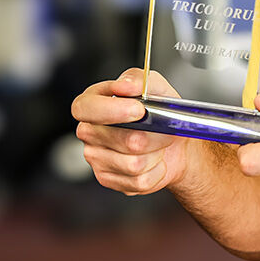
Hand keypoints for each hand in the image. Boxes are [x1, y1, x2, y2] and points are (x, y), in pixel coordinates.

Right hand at [72, 67, 210, 195]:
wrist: (175, 144)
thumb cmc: (160, 113)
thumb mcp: (156, 87)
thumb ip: (139, 79)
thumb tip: (125, 85)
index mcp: (93, 103)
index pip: (85, 108)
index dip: (111, 110)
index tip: (139, 110)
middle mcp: (90, 131)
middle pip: (120, 139)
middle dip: (151, 134)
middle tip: (161, 128)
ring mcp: (96, 158)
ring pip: (133, 163)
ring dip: (156, 154)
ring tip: (157, 145)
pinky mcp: (109, 179)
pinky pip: (139, 180)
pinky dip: (157, 171)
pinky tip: (154, 162)